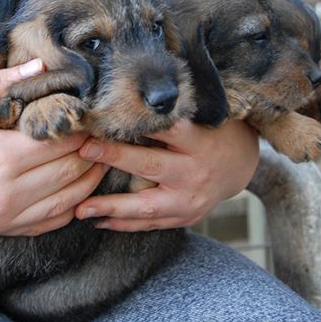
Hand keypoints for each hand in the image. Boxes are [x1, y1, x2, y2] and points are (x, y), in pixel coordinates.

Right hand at [0, 60, 106, 237]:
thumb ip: (0, 85)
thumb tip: (42, 66)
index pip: (63, 141)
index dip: (81, 124)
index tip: (88, 109)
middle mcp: (5, 194)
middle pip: (73, 170)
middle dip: (92, 149)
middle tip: (98, 129)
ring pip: (68, 201)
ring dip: (88, 178)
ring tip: (96, 155)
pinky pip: (46, 225)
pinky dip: (68, 207)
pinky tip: (73, 188)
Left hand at [73, 119, 258, 230]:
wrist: (240, 166)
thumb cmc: (213, 132)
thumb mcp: (201, 115)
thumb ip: (170, 113)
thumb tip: (127, 98)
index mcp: (200, 141)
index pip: (167, 129)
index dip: (138, 122)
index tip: (107, 117)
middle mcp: (195, 171)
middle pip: (151, 165)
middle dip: (115, 158)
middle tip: (84, 150)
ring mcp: (191, 199)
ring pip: (147, 206)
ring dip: (111, 207)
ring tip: (80, 209)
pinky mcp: (186, 217)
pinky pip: (151, 223)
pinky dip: (125, 223)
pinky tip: (99, 221)